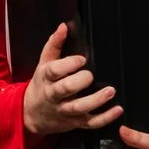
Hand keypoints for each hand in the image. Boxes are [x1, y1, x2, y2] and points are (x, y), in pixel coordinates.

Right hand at [20, 22, 119, 138]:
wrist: (31, 114)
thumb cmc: (42, 84)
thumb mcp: (43, 64)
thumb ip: (54, 44)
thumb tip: (64, 26)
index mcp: (46, 77)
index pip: (55, 71)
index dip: (68, 64)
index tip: (81, 59)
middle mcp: (54, 94)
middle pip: (65, 89)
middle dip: (79, 81)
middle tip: (90, 75)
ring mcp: (65, 110)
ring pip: (79, 107)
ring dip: (96, 100)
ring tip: (110, 91)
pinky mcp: (74, 122)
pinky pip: (90, 122)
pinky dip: (105, 118)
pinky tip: (117, 110)